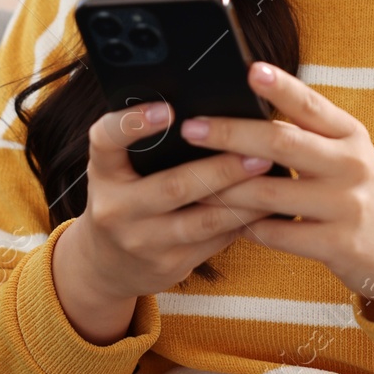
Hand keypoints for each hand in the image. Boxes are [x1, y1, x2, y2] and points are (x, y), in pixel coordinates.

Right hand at [63, 100, 278, 303]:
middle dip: (220, 168)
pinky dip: (243, 221)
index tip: (168, 108)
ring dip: (243, 197)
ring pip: (203, 220)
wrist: (105, 265)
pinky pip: (214, 241)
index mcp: (102, 172)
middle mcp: (116, 209)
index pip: (106, 140)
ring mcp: (142, 242)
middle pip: (173, 186)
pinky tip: (266, 204)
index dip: (133, 123)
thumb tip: (207, 111)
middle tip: (255, 149)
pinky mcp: (168, 265)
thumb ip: (146, 143)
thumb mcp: (118, 169)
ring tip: (271, 173)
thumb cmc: (124, 197)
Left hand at [180, 62, 373, 318]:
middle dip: (231, 133)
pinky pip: (277, 234)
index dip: (281, 86)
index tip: (250, 70)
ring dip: (226, 188)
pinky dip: (246, 228)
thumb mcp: (348, 156)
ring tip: (193, 183)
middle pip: (282, 142)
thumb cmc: (361, 196)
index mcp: (350, 135)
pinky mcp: (339, 244)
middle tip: (191, 128)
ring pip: (270, 192)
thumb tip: (248, 113)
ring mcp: (346, 205)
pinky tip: (227, 223)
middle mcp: (351, 164)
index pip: (311, 104)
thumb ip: (310, 136)